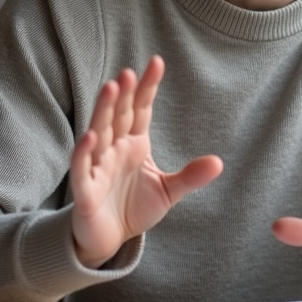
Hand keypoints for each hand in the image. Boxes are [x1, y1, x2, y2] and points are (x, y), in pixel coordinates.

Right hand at [70, 55, 221, 268]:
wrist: (108, 239)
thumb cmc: (133, 207)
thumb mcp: (167, 190)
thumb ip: (190, 176)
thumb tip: (219, 162)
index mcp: (134, 144)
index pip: (140, 110)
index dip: (147, 87)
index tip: (156, 62)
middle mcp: (114, 149)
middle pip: (118, 116)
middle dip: (123, 95)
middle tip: (129, 72)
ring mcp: (97, 167)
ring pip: (99, 133)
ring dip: (103, 111)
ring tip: (111, 88)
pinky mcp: (85, 191)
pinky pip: (82, 169)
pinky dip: (84, 154)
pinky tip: (89, 137)